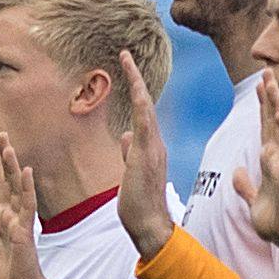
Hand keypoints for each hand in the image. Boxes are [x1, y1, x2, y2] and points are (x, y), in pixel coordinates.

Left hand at [0, 132, 50, 278]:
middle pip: (7, 181)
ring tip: (8, 144)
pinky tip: (26, 170)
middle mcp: (12, 215)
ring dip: (12, 166)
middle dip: (2, 159)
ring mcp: (20, 221)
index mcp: (2, 219)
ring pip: (16, 187)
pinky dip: (26, 188)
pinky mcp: (25, 230)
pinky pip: (26, 205)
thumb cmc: (8, 274)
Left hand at [114, 49, 175, 259]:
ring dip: (135, 82)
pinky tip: (136, 89)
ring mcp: (153, 148)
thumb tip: (126, 136)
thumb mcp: (130, 172)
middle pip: (144, 102)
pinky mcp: (147, 156)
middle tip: (124, 53)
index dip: (134, 89)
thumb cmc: (139, 203)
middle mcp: (154, 142)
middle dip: (134, 77)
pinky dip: (141, 105)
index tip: (126, 68)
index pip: (141, 111)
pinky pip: (145, 124)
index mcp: (149, 146)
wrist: (150, 224)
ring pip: (145, 107)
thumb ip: (130, 152)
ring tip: (125, 59)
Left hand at [234, 71, 278, 246]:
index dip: (261, 108)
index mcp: (269, 161)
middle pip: (273, 121)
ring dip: (276, 105)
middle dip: (269, 97)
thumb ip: (246, 185)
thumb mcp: (253, 199)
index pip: (264, 128)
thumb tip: (237, 172)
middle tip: (266, 71)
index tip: (257, 87)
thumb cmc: (274, 220)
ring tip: (270, 83)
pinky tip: (277, 113)